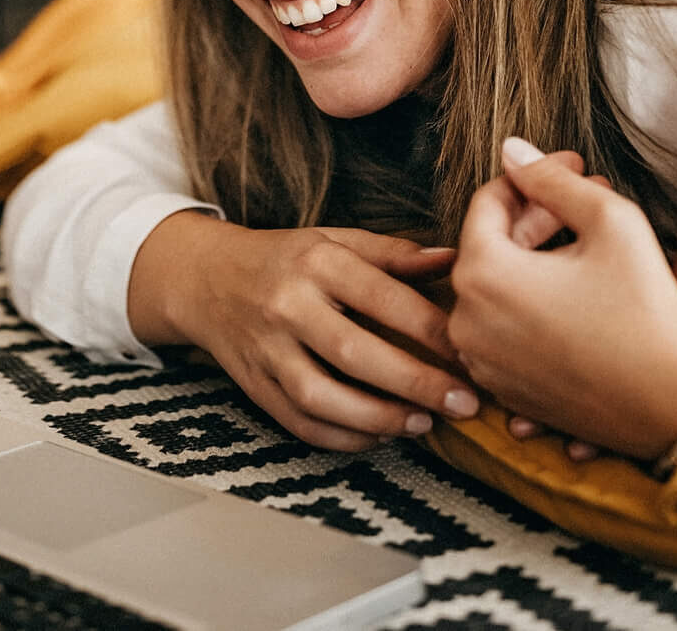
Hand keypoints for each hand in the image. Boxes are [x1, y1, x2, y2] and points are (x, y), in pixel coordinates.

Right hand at [131, 213, 477, 451]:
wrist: (206, 278)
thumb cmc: (286, 258)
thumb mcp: (335, 240)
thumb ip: (393, 253)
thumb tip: (453, 260)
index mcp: (317, 262)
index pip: (382, 297)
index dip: (430, 329)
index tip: (470, 352)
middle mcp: (288, 306)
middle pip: (354, 352)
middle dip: (415, 383)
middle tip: (463, 403)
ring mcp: (267, 349)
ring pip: (322, 396)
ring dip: (378, 417)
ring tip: (422, 424)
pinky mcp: (254, 385)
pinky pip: (299, 422)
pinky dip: (342, 437)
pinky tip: (379, 435)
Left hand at [448, 151, 676, 458]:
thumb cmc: (649, 306)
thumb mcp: (609, 220)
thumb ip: (551, 179)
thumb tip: (510, 150)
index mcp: (482, 275)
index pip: (488, 203)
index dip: (534, 178)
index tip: (576, 167)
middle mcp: (467, 323)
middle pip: (490, 246)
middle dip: (539, 216)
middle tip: (591, 195)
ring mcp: (483, 363)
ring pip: (498, 290)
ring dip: (535, 260)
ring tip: (589, 243)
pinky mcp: (505, 391)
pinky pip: (506, 331)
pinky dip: (532, 305)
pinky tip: (578, 292)